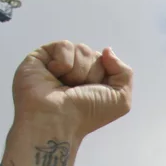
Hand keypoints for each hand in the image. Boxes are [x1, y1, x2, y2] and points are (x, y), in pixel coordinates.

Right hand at [11, 40, 133, 137]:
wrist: (57, 119)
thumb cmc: (87, 114)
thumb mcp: (121, 99)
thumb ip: (124, 73)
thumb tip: (107, 51)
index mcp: (93, 80)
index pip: (106, 61)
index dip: (104, 75)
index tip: (93, 92)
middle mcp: (76, 71)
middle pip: (93, 54)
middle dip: (91, 73)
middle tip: (77, 91)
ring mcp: (58, 63)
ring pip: (81, 49)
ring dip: (78, 71)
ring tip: (65, 87)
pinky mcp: (41, 57)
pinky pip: (64, 45)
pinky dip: (64, 62)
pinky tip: (54, 76)